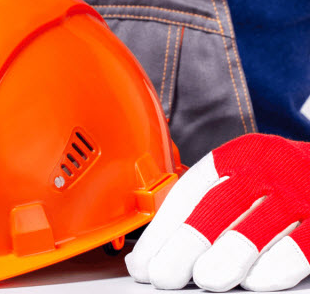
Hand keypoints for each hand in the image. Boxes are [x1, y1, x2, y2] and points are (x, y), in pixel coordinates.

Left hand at [125, 134, 309, 291]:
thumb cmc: (283, 185)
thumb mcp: (247, 181)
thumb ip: (210, 208)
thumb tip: (159, 254)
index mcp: (238, 156)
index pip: (190, 192)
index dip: (162, 230)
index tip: (143, 261)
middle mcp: (268, 169)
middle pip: (218, 206)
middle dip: (186, 244)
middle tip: (164, 274)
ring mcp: (300, 193)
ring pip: (257, 226)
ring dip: (227, 256)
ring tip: (204, 279)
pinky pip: (302, 244)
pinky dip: (277, 265)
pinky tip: (255, 280)